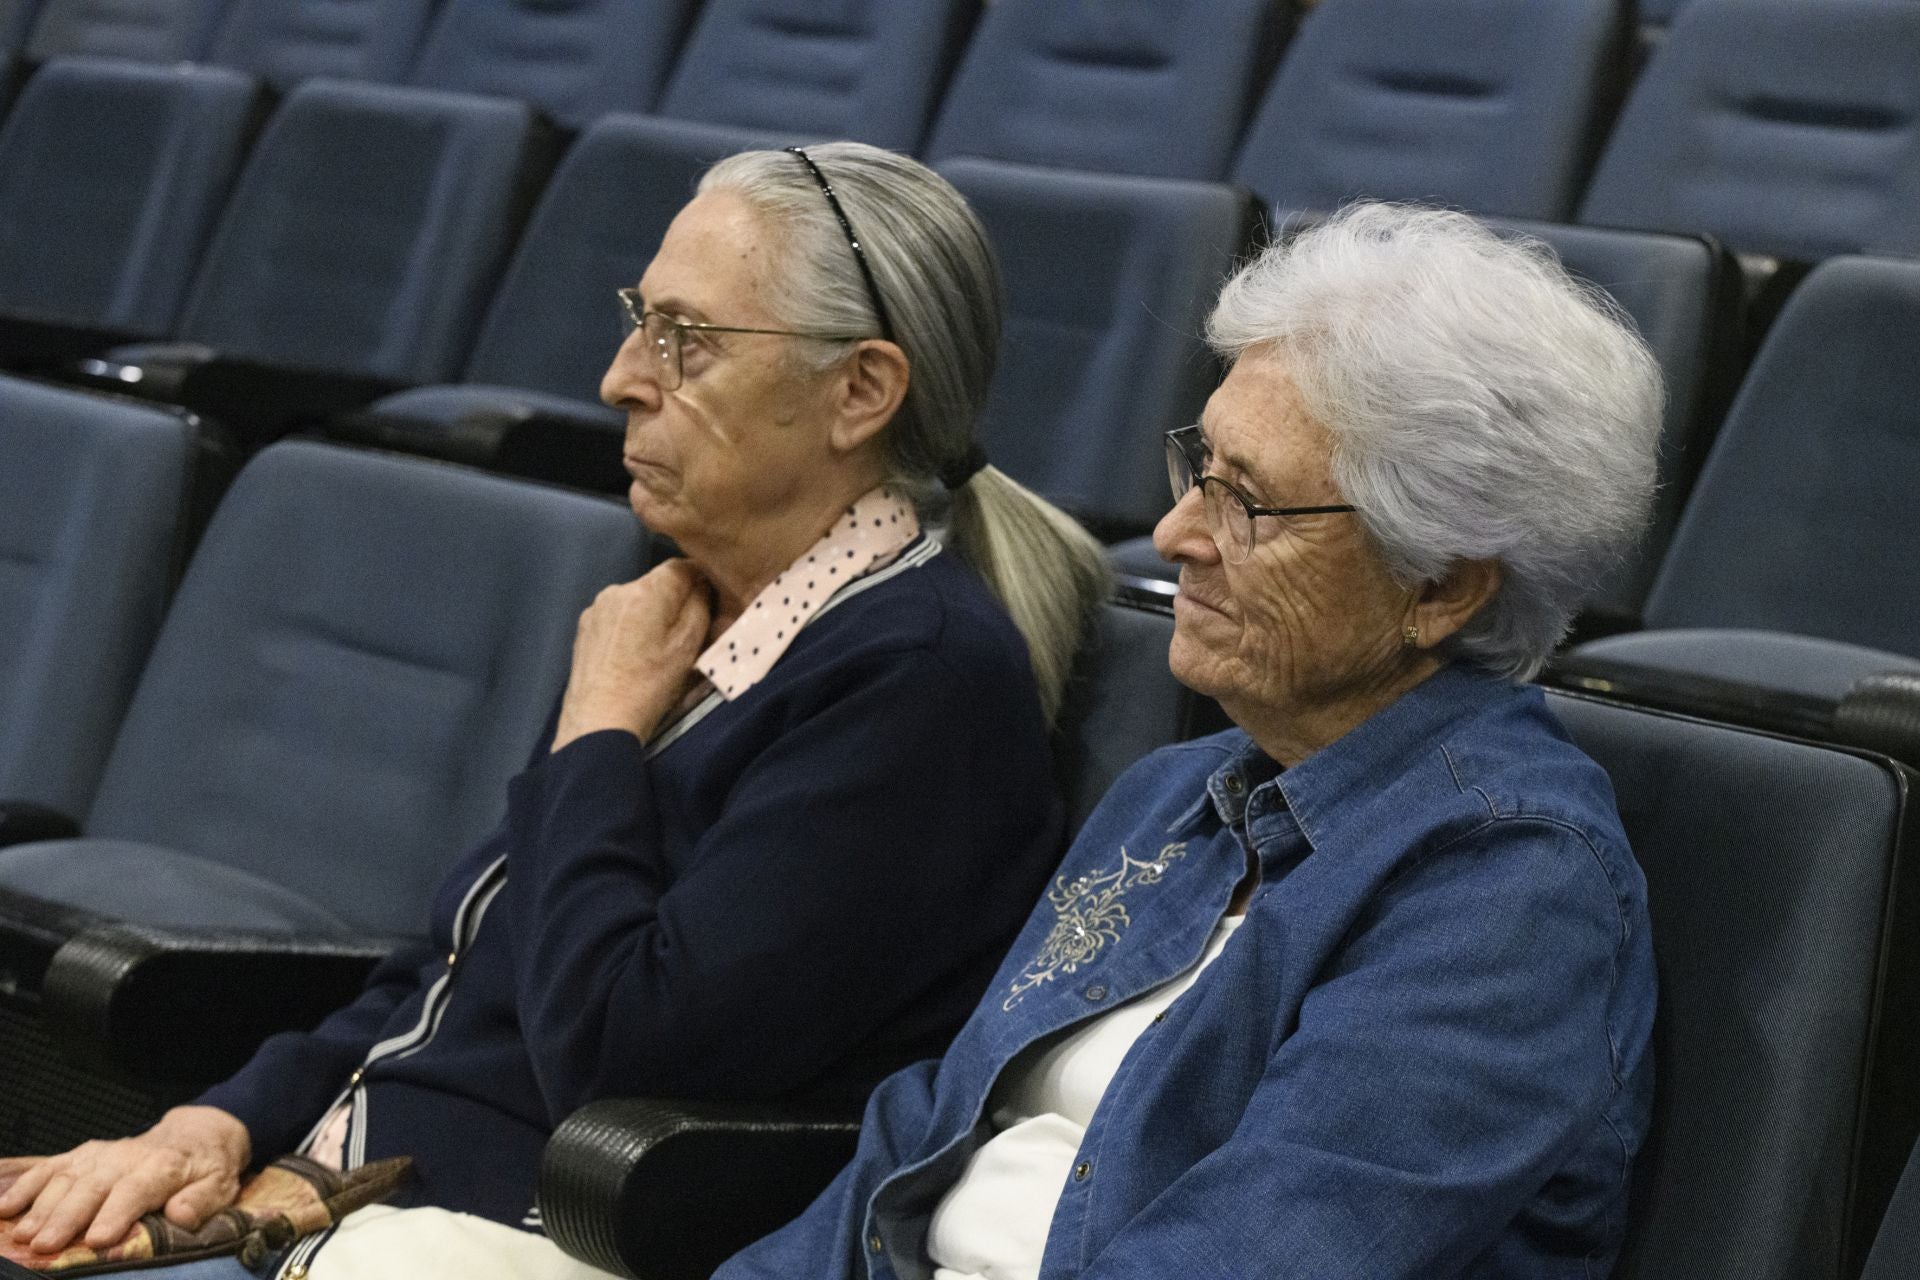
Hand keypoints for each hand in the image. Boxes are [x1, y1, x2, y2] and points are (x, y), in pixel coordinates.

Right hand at [0, 1105, 249, 1254]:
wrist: (195, 1134)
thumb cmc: (205, 1169)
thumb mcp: (219, 1186)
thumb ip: (200, 1201)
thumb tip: (181, 1215)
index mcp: (164, 1167)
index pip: (136, 1190)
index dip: (116, 1214)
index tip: (97, 1240)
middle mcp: (127, 1157)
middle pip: (93, 1187)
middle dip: (67, 1217)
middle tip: (44, 1245)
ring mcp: (101, 1154)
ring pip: (66, 1178)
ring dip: (42, 1207)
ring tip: (23, 1235)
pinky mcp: (83, 1155)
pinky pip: (50, 1167)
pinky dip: (25, 1185)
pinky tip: (5, 1207)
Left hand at [552, 559, 712, 751]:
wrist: (599, 722)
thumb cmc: (650, 686)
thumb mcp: (689, 646)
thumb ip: (700, 606)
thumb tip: (701, 586)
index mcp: (646, 590)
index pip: (682, 566)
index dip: (701, 579)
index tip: (711, 600)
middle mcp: (617, 590)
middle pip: (657, 583)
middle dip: (675, 600)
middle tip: (688, 631)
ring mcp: (596, 609)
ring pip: (636, 600)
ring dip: (651, 614)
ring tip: (658, 648)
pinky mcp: (584, 628)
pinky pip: (617, 616)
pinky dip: (631, 627)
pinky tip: (634, 655)